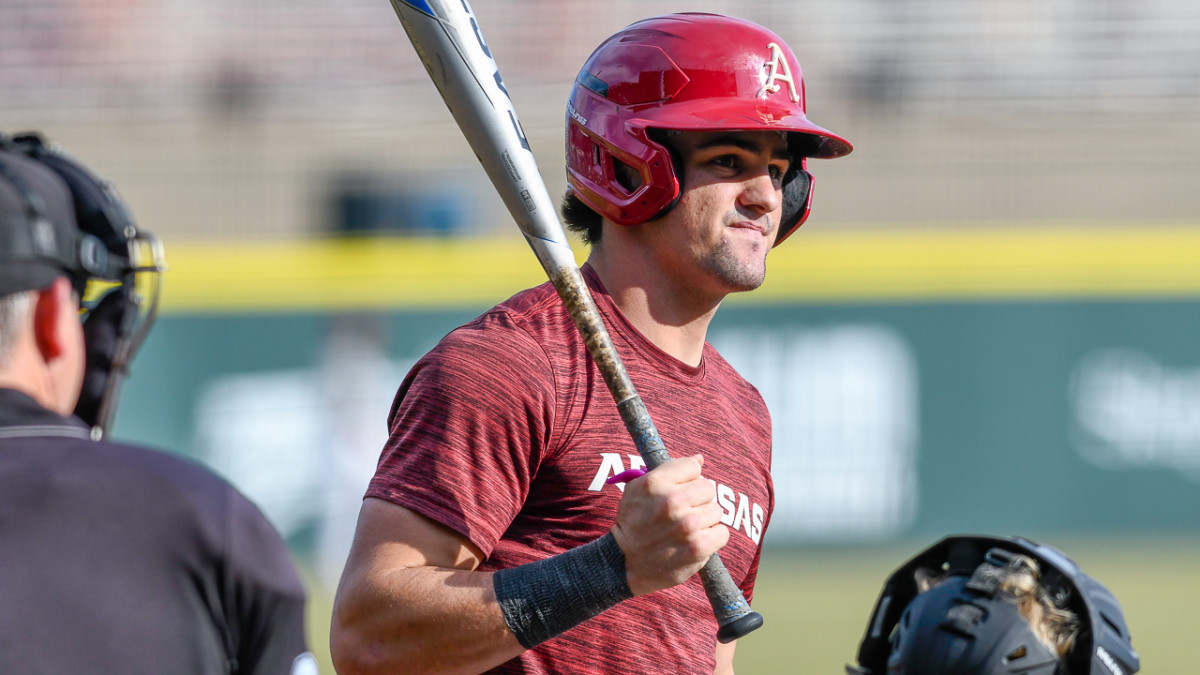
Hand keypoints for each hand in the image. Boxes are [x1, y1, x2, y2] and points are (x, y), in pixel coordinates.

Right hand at [610, 455, 728, 595]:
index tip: (680, 491)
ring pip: (716, 510)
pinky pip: (722, 533)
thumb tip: (700, 459)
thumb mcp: (638, 488)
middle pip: (708, 488)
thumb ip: (669, 470)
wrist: (624, 563)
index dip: (688, 479)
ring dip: (705, 519)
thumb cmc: (633, 522)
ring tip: (687, 529)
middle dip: (698, 500)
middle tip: (683, 513)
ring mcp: (687, 525)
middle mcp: (672, 501)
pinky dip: (713, 538)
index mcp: (655, 482)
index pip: (693, 467)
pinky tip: (696, 540)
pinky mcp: (698, 548)